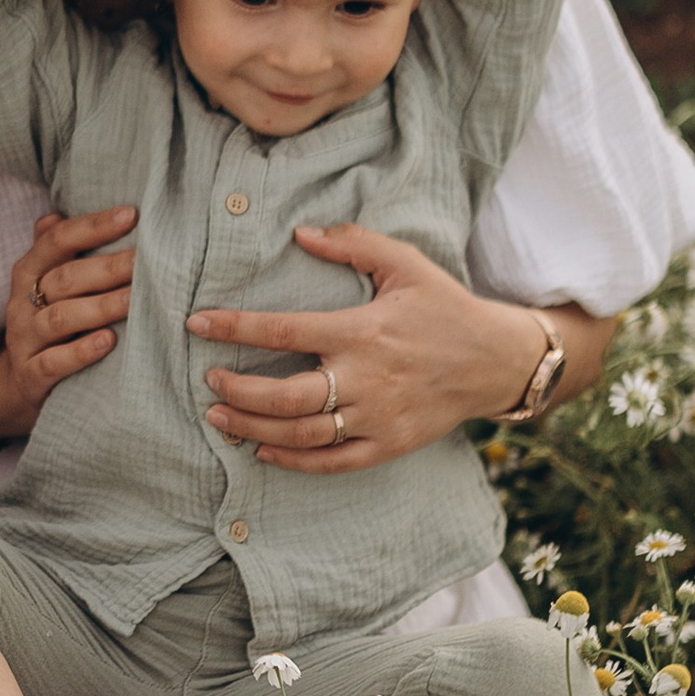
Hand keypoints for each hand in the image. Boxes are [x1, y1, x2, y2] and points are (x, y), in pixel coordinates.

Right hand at [0, 204, 137, 444]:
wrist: (19, 382)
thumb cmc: (47, 321)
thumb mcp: (46, 284)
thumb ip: (56, 250)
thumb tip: (56, 213)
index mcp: (28, 272)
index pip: (58, 241)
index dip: (93, 226)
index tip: (132, 215)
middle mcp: (21, 302)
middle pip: (64, 278)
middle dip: (108, 268)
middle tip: (147, 260)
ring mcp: (24, 339)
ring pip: (60, 318)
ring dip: (100, 307)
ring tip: (135, 300)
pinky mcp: (30, 375)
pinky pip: (54, 362)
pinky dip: (81, 352)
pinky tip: (108, 342)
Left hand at [189, 223, 549, 473]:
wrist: (497, 361)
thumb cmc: (445, 307)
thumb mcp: (405, 263)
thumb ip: (352, 242)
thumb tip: (300, 233)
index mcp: (363, 331)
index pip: (284, 330)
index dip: (235, 328)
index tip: (197, 324)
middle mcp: (366, 379)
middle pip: (284, 396)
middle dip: (237, 390)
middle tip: (208, 382)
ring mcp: (377, 418)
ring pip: (301, 434)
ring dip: (252, 428)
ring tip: (219, 417)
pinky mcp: (388, 445)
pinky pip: (332, 462)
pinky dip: (292, 461)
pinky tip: (262, 450)